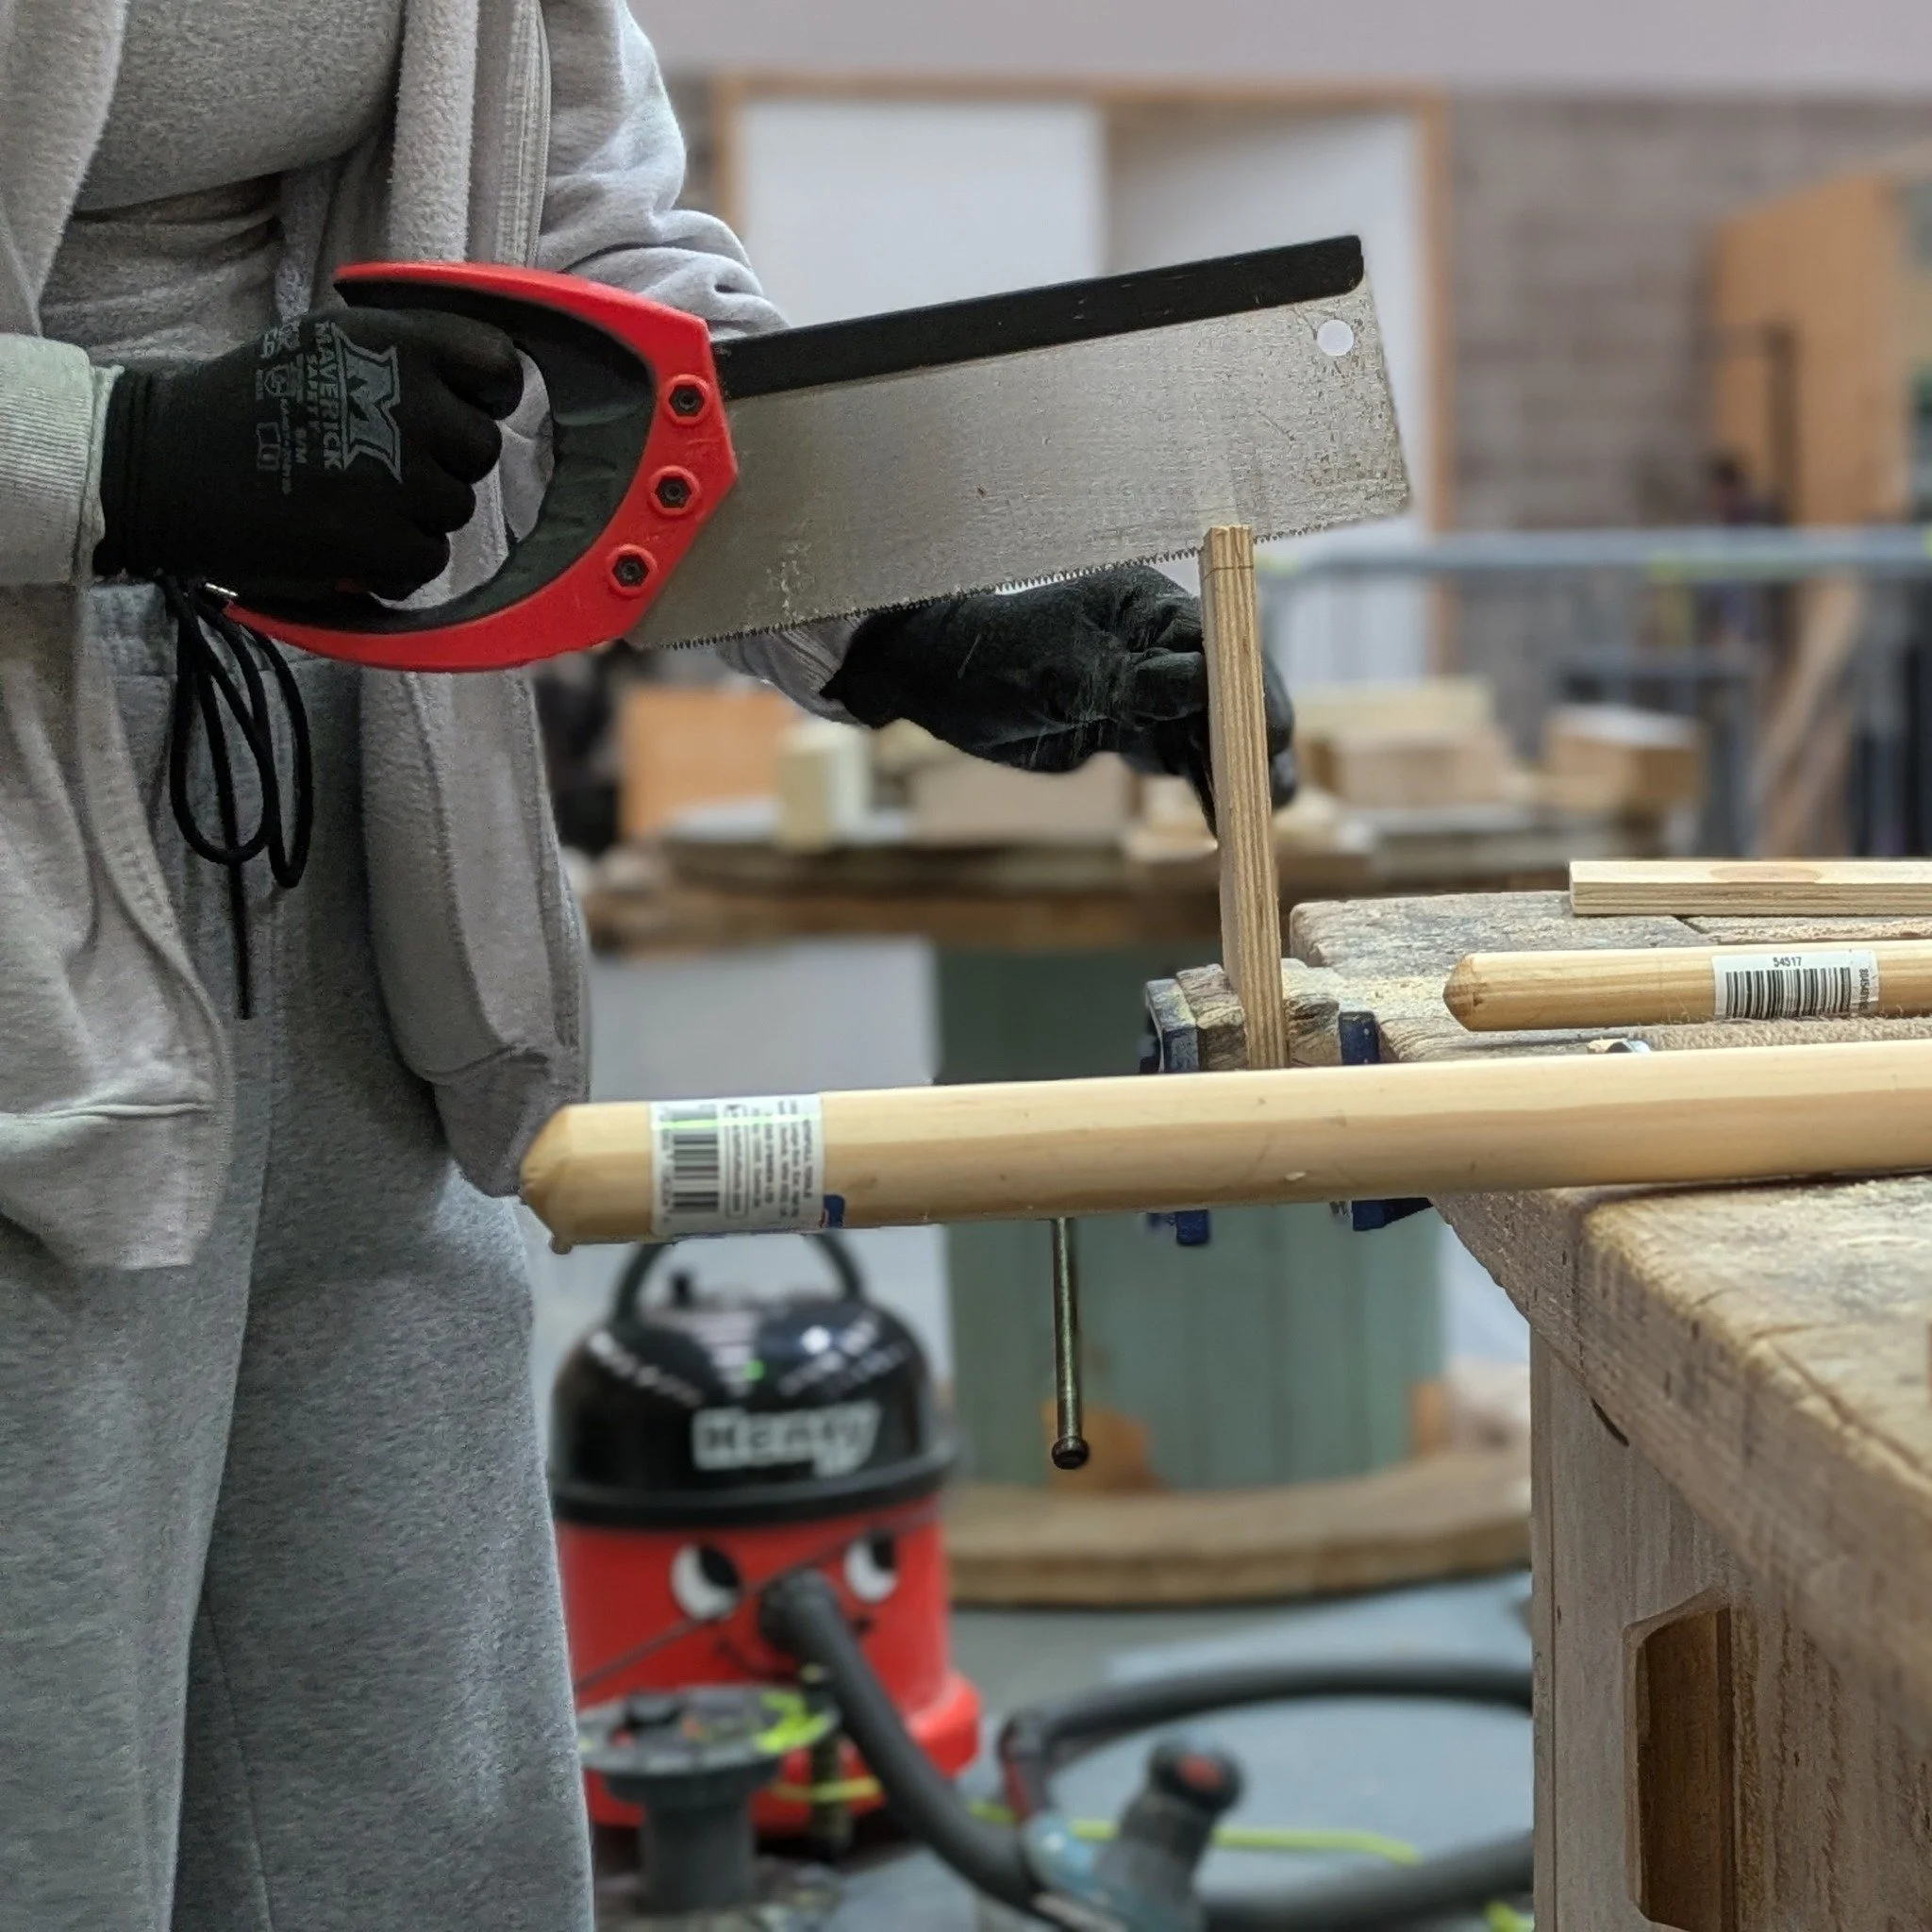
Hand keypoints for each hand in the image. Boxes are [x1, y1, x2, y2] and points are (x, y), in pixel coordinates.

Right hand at [94, 307, 523, 601]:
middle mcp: (401, 399)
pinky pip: (427, 560)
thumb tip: (486, 384)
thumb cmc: (247, 406)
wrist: (163, 467)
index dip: (488, 396)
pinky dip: (393, 563)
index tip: (461, 412)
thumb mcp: (326, 344)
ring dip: (413, 515)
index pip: (496, 365)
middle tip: (383, 469)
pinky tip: (346, 544)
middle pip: (481, 448)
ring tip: (349, 502)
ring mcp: (393, 474)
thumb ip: (405, 356)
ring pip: (455, 509)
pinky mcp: (377, 538)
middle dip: (443, 465)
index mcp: (390, 341)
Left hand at [821, 565, 1294, 822]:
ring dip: (1231, 772)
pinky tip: (1223, 817)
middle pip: (1225, 693)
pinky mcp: (1128, 724)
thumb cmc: (994, 661)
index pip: (1221, 647)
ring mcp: (1146, 685)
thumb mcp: (1063, 673)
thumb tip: (1207, 681)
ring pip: (1206, 730)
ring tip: (1257, 819)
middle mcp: (1157, 643)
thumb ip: (1135, 681)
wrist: (943, 686)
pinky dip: (1200, 784)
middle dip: (1252, 741)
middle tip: (1274, 793)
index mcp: (1147, 608)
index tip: (1273, 735)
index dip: (1251, 692)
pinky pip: (1178, 754)